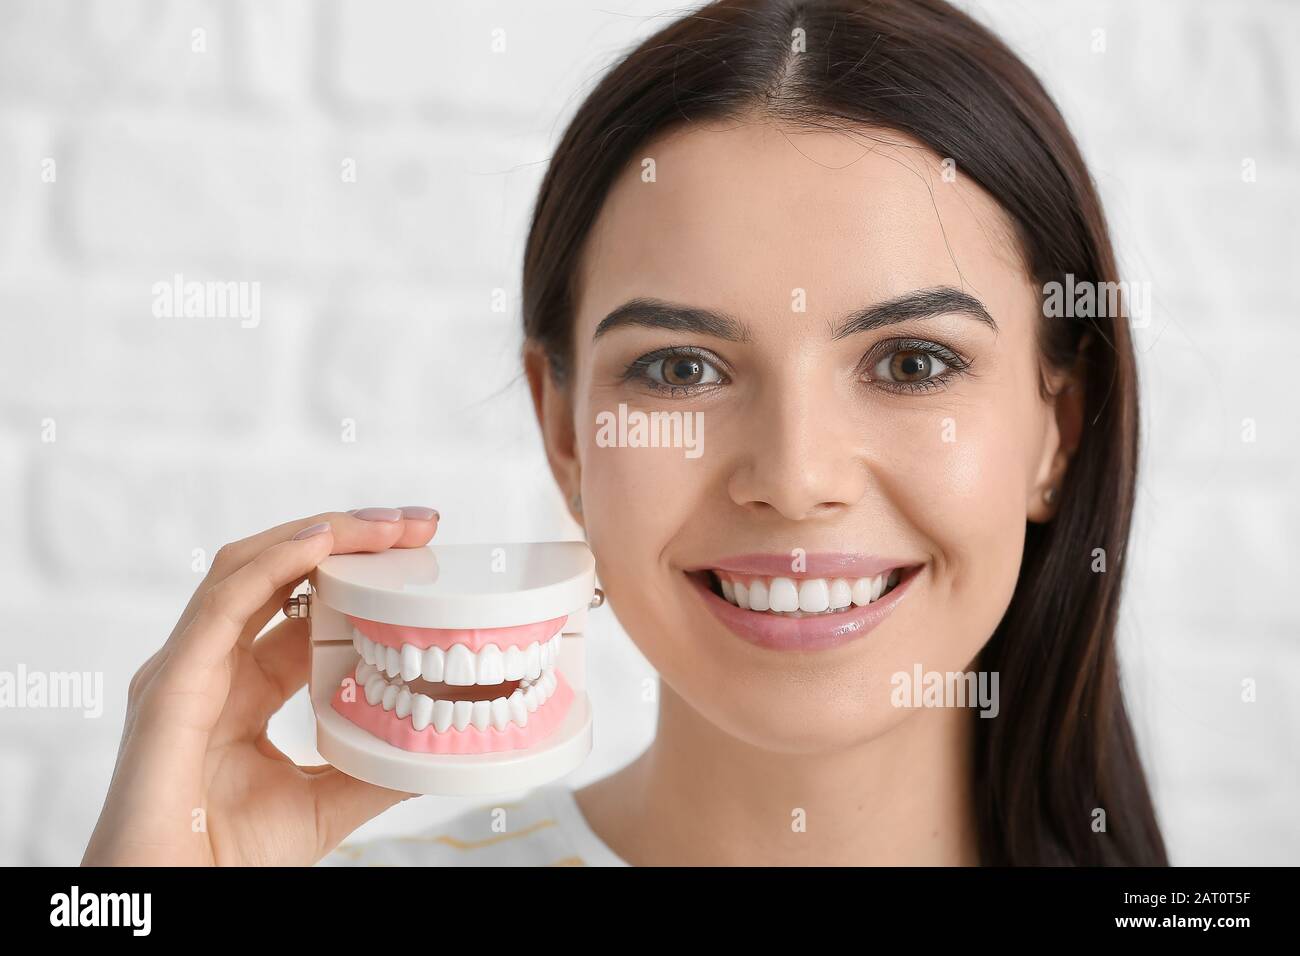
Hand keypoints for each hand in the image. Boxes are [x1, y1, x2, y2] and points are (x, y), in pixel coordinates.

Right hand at [82, 508, 439, 865]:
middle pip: (278, 571)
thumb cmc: (227, 859)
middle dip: (347, 537)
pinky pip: (225, 601)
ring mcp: (187, 666)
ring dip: (321, 534)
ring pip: (251, 567)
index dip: (356, 571)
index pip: (301, 604)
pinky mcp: (172, 681)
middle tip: (416, 522)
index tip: (419, 550)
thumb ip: (374, 769)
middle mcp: (210, 663)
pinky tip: (324, 542)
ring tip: (386, 524)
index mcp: (242, 685)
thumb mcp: (324, 802)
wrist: (176, 901)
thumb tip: (437, 750)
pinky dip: (277, 563)